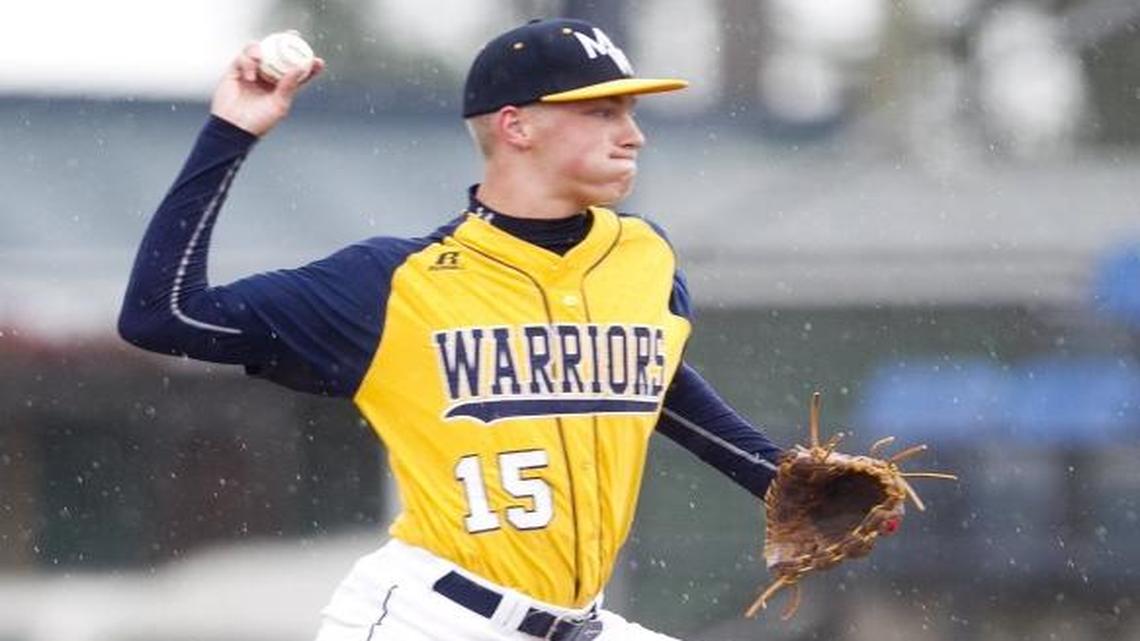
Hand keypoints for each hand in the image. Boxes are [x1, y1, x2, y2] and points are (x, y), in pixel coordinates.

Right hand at [210, 41, 325, 136]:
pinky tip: (250, 76)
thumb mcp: (279, 105)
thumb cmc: (259, 122)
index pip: (296, 72)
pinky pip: (242, 58)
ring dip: (261, 50)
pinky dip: (247, 62)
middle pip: (277, 54)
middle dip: (286, 42)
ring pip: (258, 50)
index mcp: (281, 87)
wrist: (234, 128)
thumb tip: (300, 68)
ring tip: (261, 58)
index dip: (307, 64)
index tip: (319, 61)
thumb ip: (288, 86)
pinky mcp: (236, 71)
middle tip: (295, 35)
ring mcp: (251, 72)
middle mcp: (267, 76)